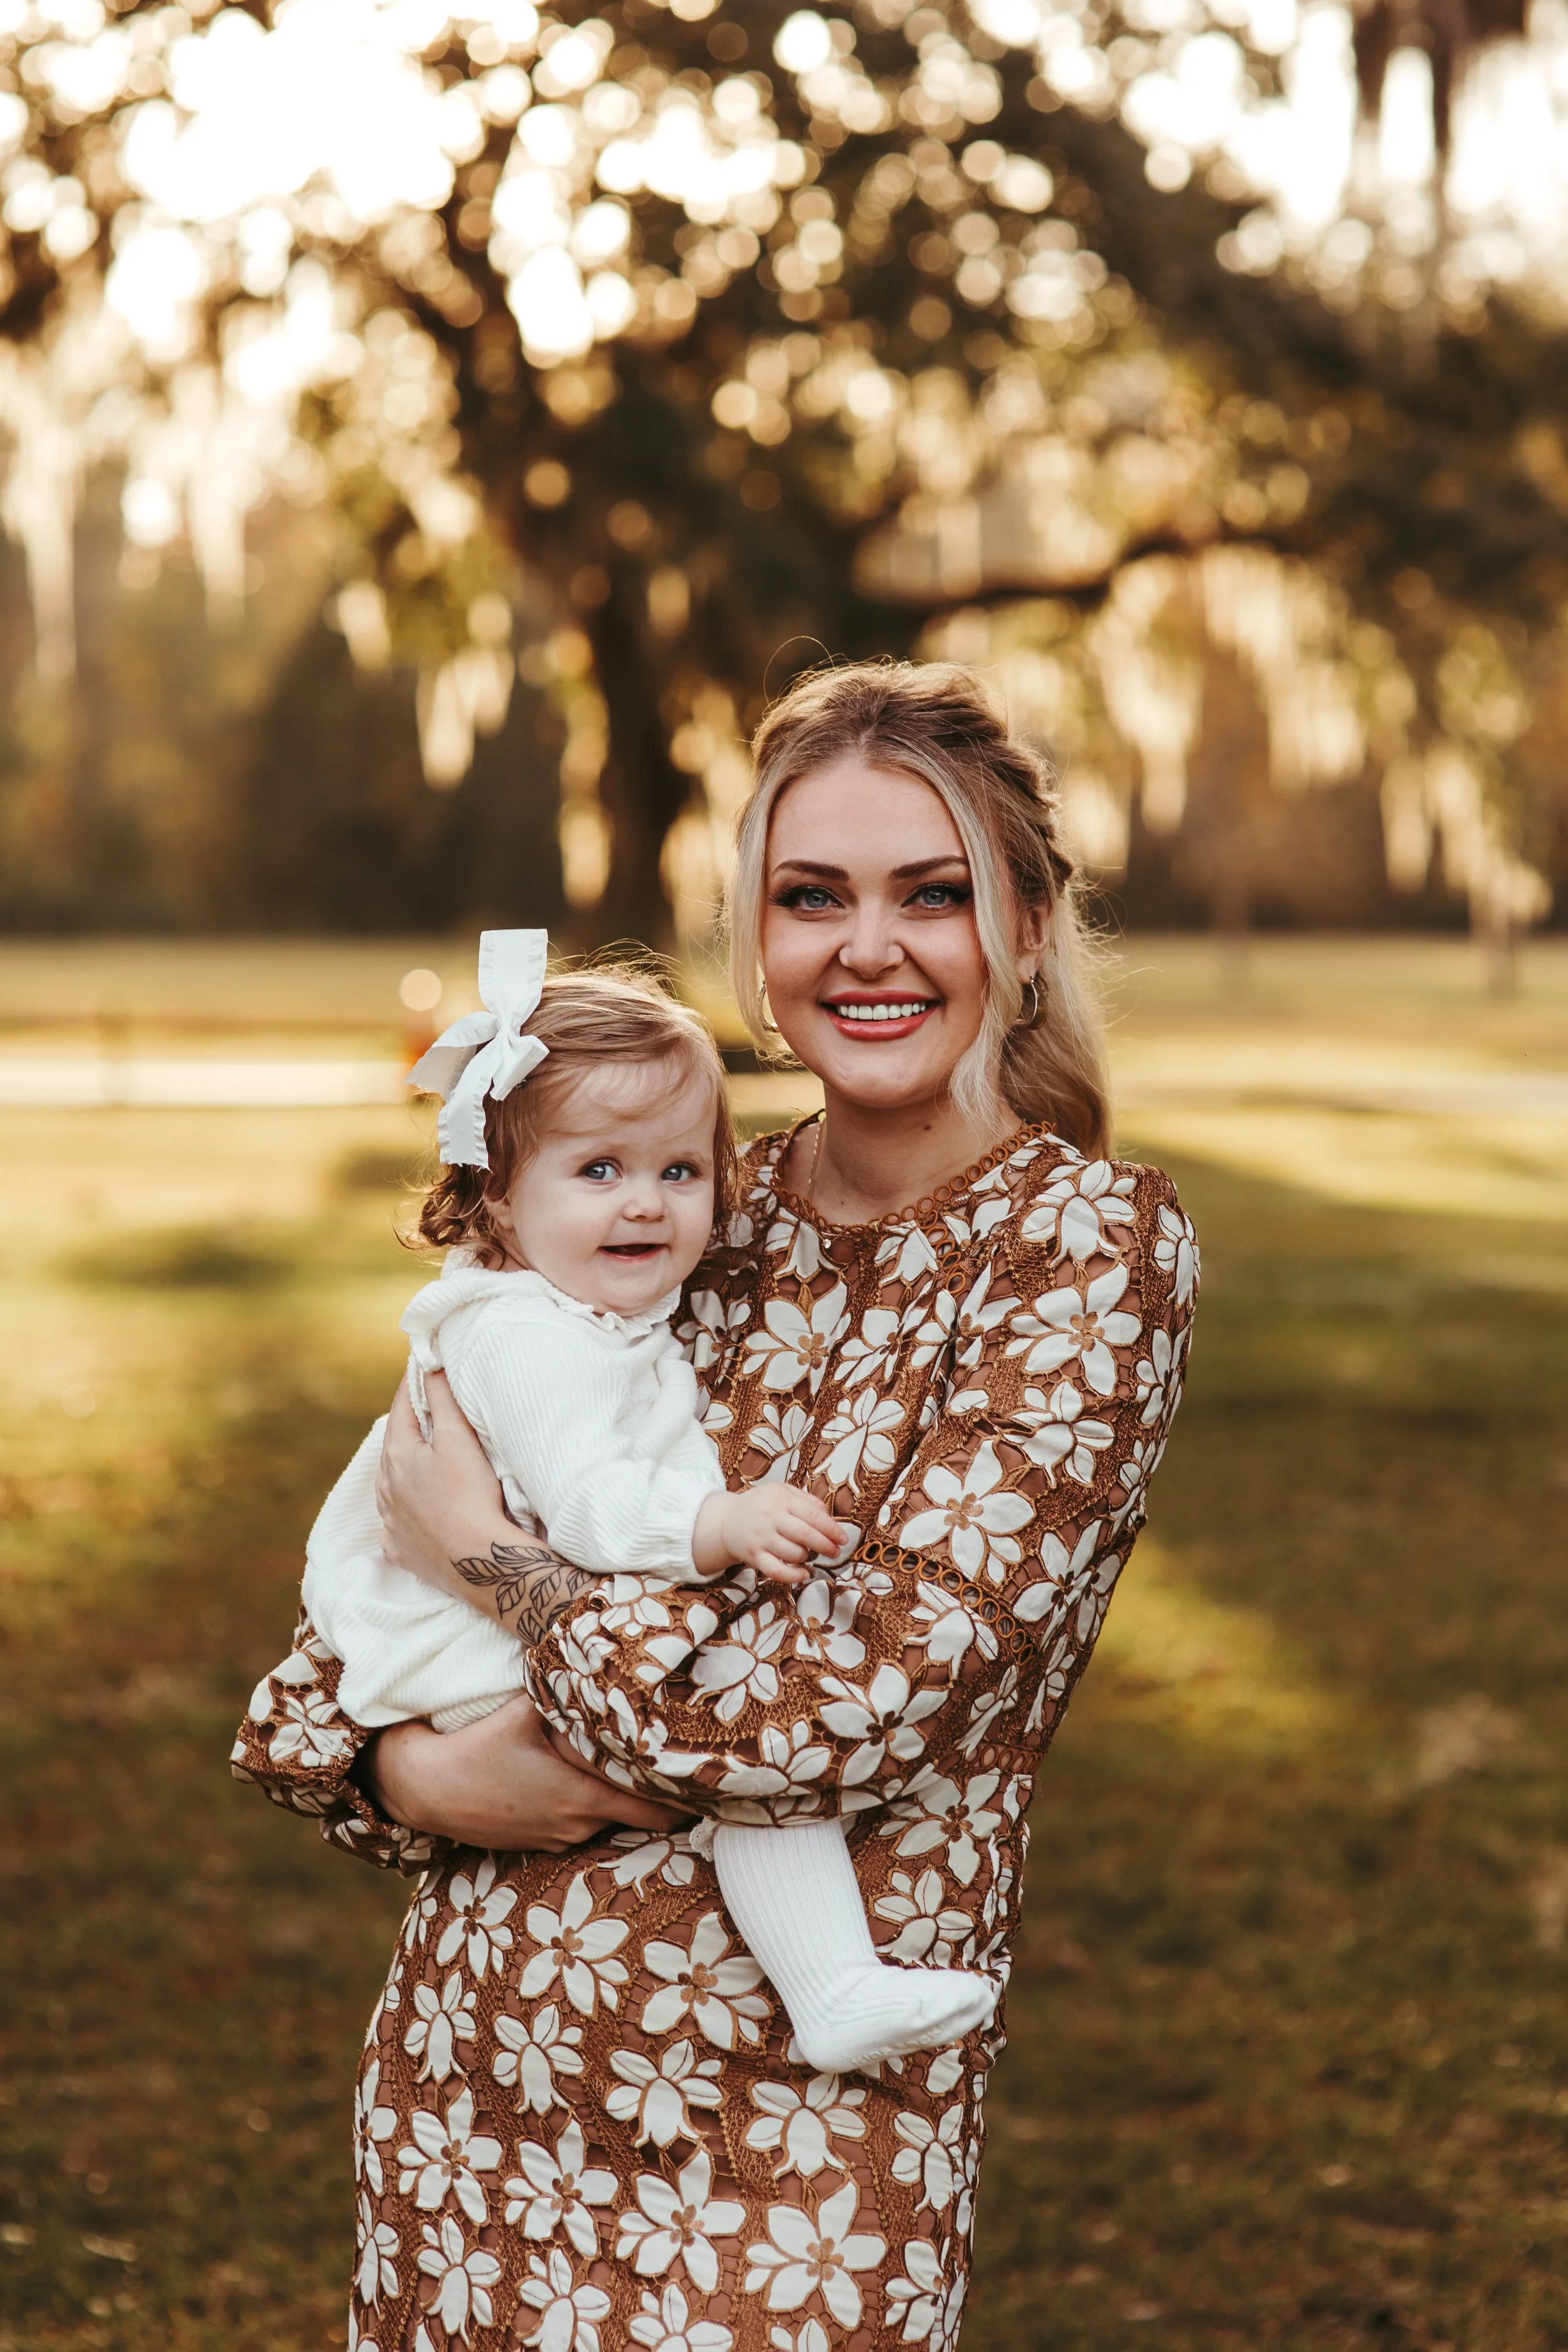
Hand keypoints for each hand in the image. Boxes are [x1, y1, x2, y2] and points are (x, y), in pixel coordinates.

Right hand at [360, 1696, 688, 1851]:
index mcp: (580, 1794)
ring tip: (642, 1770)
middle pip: (642, 1821)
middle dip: (665, 1801)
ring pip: (610, 1821)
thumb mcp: (521, 1713)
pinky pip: (582, 1825)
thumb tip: (597, 1659)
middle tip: (687, 1772)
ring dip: (624, 1800)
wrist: (423, 1791)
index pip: (654, 1809)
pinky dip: (594, 1807)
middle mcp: (575, 1823)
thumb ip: (562, 1692)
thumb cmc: (473, 1748)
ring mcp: (557, 1837)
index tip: (710, 1779)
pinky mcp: (538, 1841)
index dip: (685, 1797)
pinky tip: (589, 1781)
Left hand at [376, 1372, 510, 1594]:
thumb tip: (428, 1364)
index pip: (401, 1406)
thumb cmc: (470, 1496)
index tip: (421, 1366)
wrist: (476, 1561)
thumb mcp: (458, 1438)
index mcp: (397, 1455)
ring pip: (391, 1484)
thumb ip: (442, 1398)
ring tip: (420, 1459)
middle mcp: (385, 1487)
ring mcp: (390, 1521)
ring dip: (404, 1468)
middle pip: (394, 1444)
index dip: (413, 1383)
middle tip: (424, 1408)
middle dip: (408, 1425)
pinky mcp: (401, 1548)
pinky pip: (396, 1523)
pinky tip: (415, 1512)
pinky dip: (404, 1511)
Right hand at [692, 1482, 849, 1584]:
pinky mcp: (753, 1557)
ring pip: (794, 1554)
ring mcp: (761, 1538)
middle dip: (826, 1545)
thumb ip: (805, 1499)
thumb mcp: (780, 1491)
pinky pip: (777, 1571)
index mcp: (780, 1499)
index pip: (812, 1514)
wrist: (725, 1521)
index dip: (832, 1529)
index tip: (844, 1539)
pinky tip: (804, 1573)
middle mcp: (770, 1518)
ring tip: (809, 1554)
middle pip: (805, 1534)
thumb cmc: (760, 1505)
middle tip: (836, 1551)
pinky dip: (794, 1576)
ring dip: (808, 1557)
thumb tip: (827, 1515)